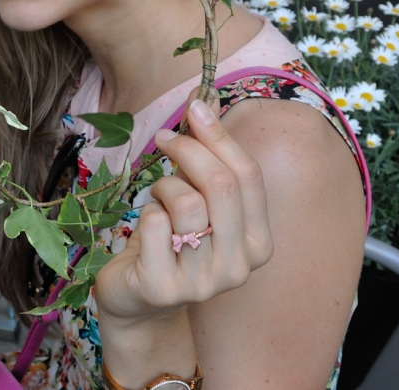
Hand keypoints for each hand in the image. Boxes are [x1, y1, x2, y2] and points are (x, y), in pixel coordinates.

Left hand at [94, 95, 274, 325]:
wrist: (139, 300)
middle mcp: (239, 267)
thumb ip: (208, 156)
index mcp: (259, 242)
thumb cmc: (171, 239)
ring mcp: (203, 282)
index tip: (194, 108)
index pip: (248, 176)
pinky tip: (146, 227)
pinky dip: (145, 213)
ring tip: (157, 196)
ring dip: (164, 186)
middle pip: (220, 185)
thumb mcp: (198, 197)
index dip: (219, 136)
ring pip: (186, 203)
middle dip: (189, 149)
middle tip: (165, 138)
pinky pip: (154, 223)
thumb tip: (203, 98)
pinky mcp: (163, 287)